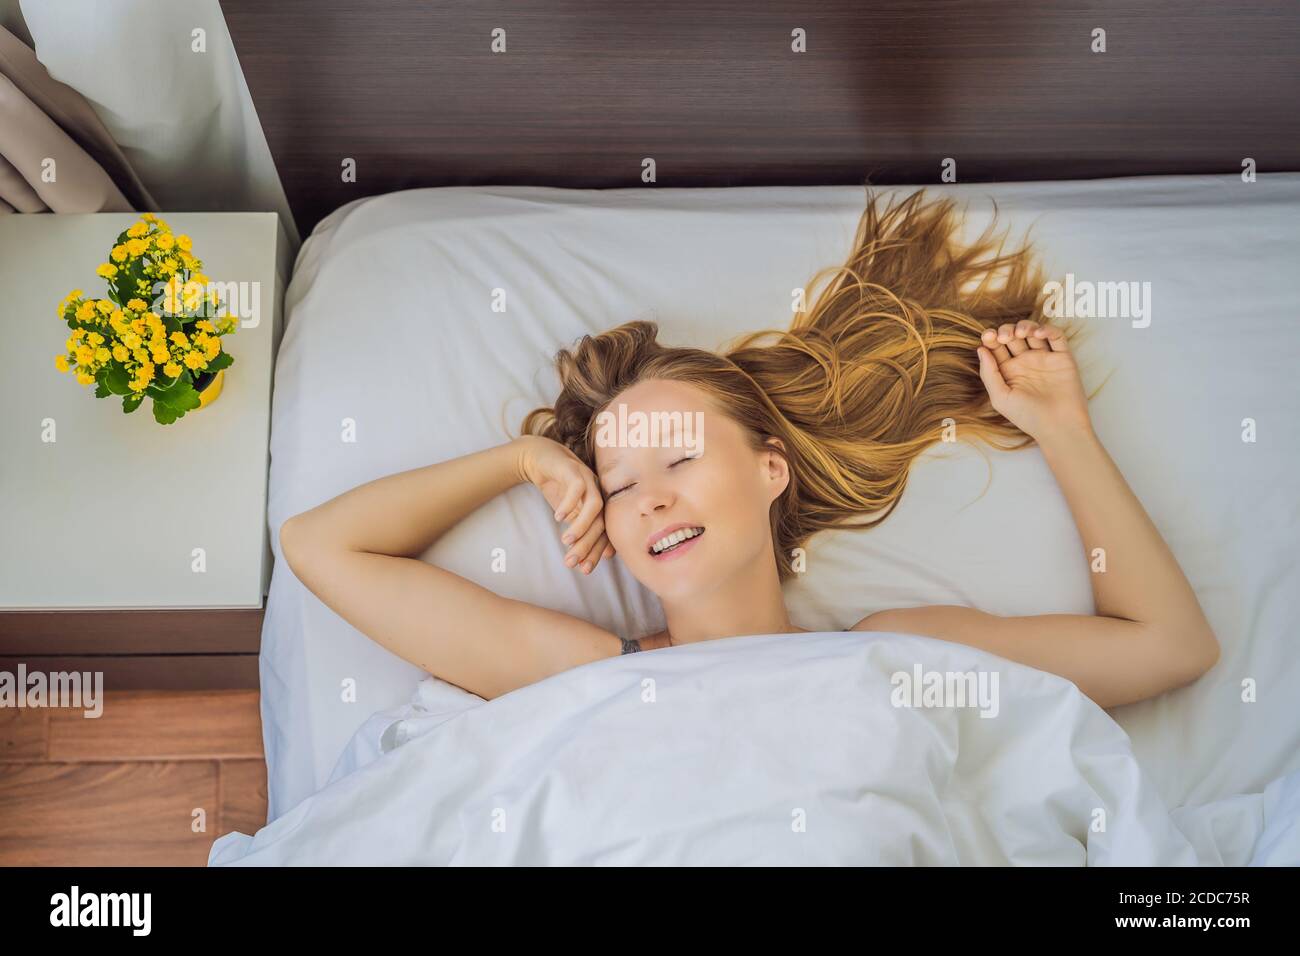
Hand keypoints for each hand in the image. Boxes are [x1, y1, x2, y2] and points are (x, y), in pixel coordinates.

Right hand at [513, 435, 615, 573]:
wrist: (539, 458)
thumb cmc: (557, 487)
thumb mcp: (570, 513)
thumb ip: (583, 530)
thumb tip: (603, 556)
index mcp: (600, 505)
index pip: (604, 532)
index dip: (596, 552)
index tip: (584, 570)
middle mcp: (599, 492)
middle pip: (601, 522)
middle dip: (587, 545)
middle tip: (571, 562)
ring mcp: (588, 479)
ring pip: (594, 505)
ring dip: (581, 526)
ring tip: (565, 541)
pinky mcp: (573, 469)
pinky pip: (577, 487)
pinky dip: (569, 504)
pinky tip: (558, 518)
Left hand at [976, 320, 1091, 442]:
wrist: (1058, 426)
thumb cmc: (1027, 416)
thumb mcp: (1000, 397)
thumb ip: (989, 373)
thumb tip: (980, 349)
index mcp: (1008, 371)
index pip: (997, 347)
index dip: (991, 338)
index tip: (987, 337)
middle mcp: (1025, 362)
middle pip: (1013, 336)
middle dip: (1006, 330)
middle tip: (1005, 337)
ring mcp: (1044, 358)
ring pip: (1033, 332)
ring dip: (1025, 326)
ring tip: (1021, 334)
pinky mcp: (1063, 358)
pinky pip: (1057, 337)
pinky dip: (1048, 329)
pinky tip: (1039, 334)